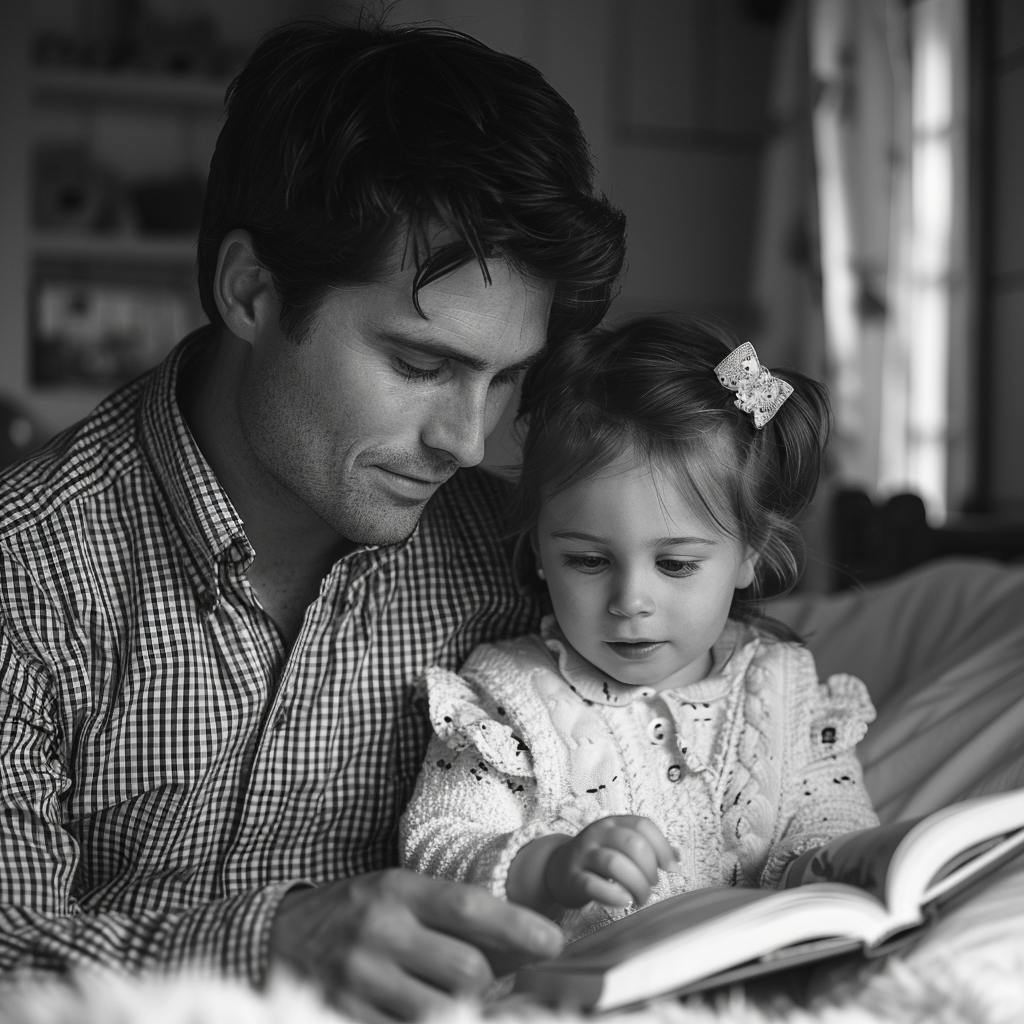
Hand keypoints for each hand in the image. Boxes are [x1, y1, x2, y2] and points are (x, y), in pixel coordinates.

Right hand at [269, 868, 562, 1022]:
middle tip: (494, 975)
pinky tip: (426, 1007)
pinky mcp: (343, 1014)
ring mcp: (359, 980)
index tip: (555, 941)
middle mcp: (378, 931)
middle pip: (466, 969)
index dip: (519, 927)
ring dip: (464, 1008)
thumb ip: (452, 915)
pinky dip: (431, 1023)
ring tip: (458, 993)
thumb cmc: (358, 912)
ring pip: (443, 1009)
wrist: (281, 936)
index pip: (470, 907)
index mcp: (397, 890)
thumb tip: (524, 940)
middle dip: (492, 979)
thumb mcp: (401, 893)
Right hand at [543, 816, 677, 909]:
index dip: (662, 847)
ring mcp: (584, 855)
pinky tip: (623, 902)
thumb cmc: (596, 858)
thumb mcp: (619, 844)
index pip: (643, 825)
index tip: (671, 868)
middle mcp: (598, 834)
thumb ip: (646, 847)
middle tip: (651, 886)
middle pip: (632, 844)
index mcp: (613, 823)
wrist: (556, 868)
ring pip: (614, 863)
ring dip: (636, 885)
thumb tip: (677, 857)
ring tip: (640, 899)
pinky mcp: (573, 879)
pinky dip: (612, 895)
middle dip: (649, 869)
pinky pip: (593, 885)